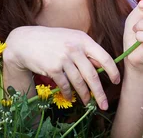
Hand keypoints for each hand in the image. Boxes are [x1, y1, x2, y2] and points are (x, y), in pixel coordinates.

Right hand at [4, 26, 119, 109]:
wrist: (27, 41)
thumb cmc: (53, 40)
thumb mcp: (72, 38)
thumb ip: (86, 50)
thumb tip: (101, 66)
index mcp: (83, 39)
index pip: (104, 57)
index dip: (112, 71)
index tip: (116, 81)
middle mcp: (75, 48)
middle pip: (92, 75)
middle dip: (100, 92)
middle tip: (104, 104)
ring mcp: (64, 58)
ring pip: (79, 82)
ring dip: (85, 95)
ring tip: (88, 102)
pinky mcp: (53, 68)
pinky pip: (65, 85)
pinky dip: (69, 93)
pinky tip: (71, 97)